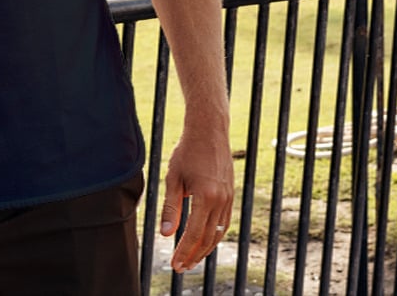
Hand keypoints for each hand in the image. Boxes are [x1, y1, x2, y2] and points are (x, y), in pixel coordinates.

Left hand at [160, 124, 234, 272]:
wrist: (209, 130)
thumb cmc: (188, 150)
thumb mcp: (174, 177)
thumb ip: (171, 207)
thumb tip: (166, 234)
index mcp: (206, 196)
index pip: (194, 233)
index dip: (184, 251)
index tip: (175, 264)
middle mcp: (221, 200)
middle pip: (208, 238)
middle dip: (194, 255)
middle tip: (181, 267)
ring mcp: (228, 197)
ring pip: (218, 233)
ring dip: (205, 248)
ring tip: (192, 258)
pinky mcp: (230, 194)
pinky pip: (224, 222)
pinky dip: (214, 235)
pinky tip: (204, 239)